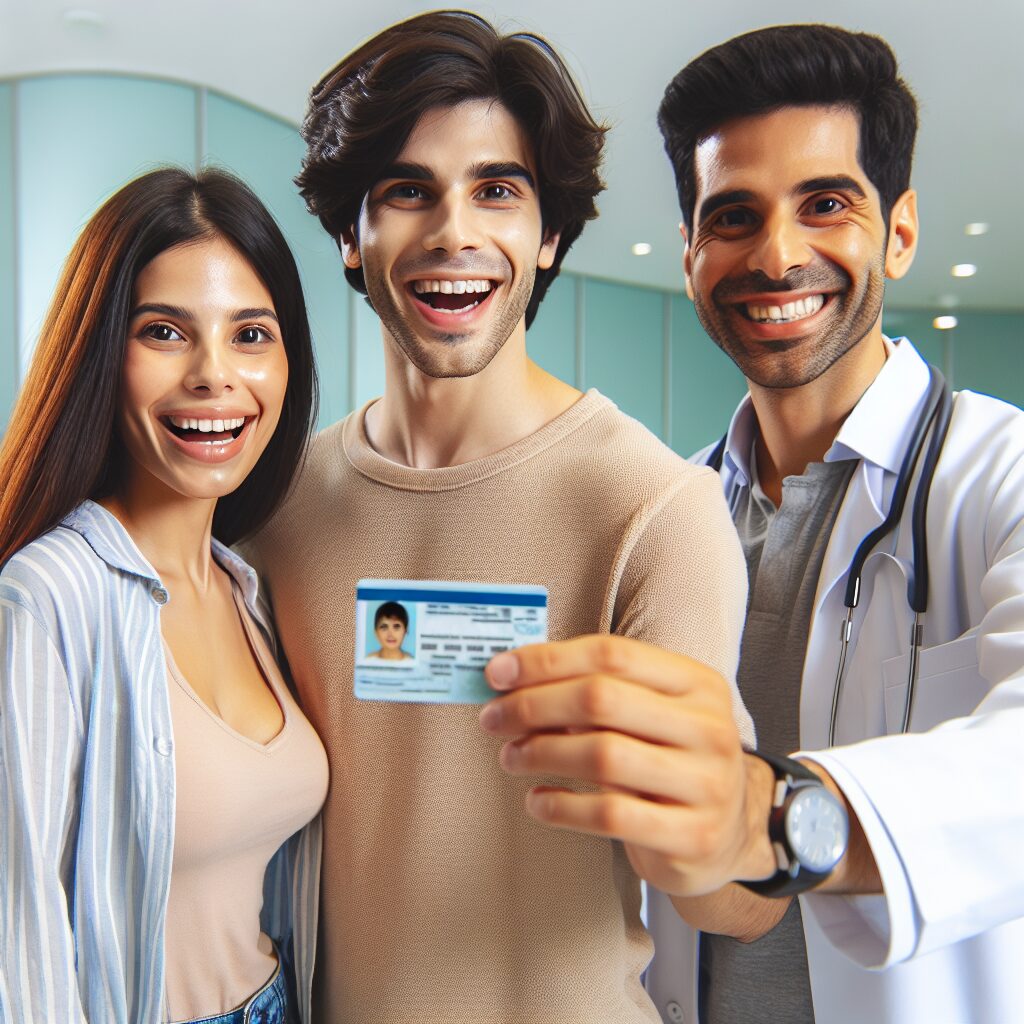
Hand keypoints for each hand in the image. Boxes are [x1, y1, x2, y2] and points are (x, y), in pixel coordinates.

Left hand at [479, 635, 776, 896]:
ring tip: (511, 757)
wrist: (733, 833)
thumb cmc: (675, 761)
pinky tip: (538, 800)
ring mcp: (706, 784)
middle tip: (495, 718)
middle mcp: (708, 727)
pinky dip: (561, 807)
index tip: (499, 672)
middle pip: (602, 699)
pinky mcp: (691, 836)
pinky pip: (609, 816)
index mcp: (697, 682)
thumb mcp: (654, 714)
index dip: (547, 660)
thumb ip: (600, 692)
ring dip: (541, 753)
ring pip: (602, 756)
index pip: (612, 655)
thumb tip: (515, 678)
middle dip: (534, 705)